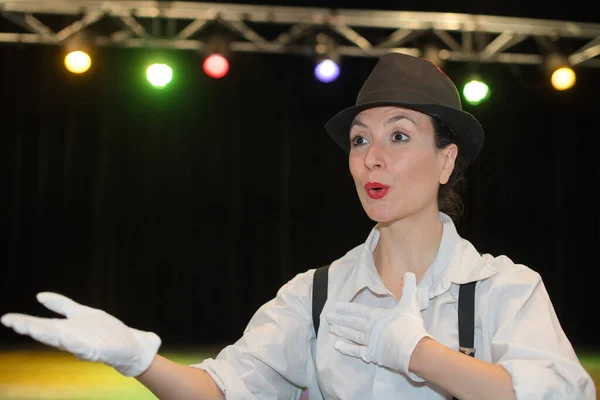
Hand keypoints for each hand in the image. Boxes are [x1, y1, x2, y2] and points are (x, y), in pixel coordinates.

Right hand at [1, 292, 160, 376]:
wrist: (128, 345)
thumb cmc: (104, 331)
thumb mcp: (80, 313)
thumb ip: (61, 305)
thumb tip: (39, 296)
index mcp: (66, 329)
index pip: (41, 325)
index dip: (24, 322)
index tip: (6, 318)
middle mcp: (71, 339)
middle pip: (48, 333)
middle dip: (31, 328)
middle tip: (13, 323)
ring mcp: (84, 346)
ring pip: (63, 341)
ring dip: (49, 336)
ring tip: (34, 330)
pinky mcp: (98, 351)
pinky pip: (85, 348)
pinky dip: (76, 344)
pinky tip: (67, 339)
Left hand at [325, 272, 430, 379]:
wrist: (414, 350)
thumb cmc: (411, 326)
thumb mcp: (410, 304)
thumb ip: (409, 288)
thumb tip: (409, 273)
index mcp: (377, 316)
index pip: (358, 310)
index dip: (347, 308)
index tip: (336, 306)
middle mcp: (369, 328)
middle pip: (352, 322)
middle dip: (339, 318)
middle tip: (327, 316)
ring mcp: (369, 342)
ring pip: (352, 335)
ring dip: (341, 331)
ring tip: (331, 328)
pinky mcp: (371, 354)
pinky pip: (356, 351)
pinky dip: (346, 348)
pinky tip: (337, 345)